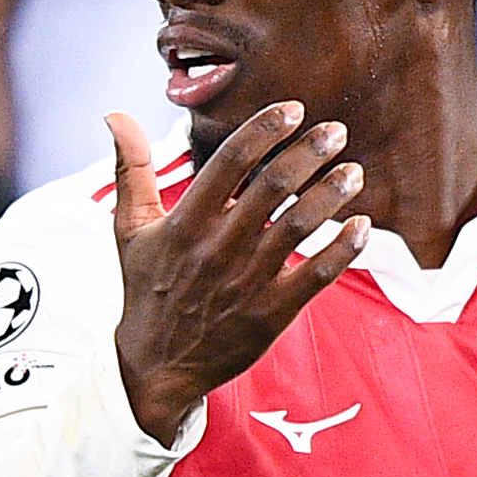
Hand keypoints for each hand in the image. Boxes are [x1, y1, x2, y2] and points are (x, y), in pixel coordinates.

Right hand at [109, 104, 368, 442]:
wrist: (155, 367)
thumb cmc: (147, 289)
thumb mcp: (129, 229)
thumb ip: (130, 169)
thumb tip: (115, 114)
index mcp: (184, 223)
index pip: (228, 163)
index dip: (263, 131)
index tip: (294, 109)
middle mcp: (216, 249)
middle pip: (270, 189)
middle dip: (308, 155)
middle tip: (338, 131)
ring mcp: (246, 282)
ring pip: (298, 228)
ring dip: (331, 195)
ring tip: (355, 171)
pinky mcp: (271, 314)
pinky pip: (314, 276)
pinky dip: (342, 250)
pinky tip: (362, 225)